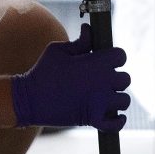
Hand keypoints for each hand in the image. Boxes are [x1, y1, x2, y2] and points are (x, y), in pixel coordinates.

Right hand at [10, 29, 130, 129]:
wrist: (29, 99)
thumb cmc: (43, 71)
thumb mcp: (59, 50)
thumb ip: (80, 41)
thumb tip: (89, 30)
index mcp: (96, 63)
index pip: (121, 56)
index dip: (115, 56)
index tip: (106, 59)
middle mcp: (102, 82)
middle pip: (125, 78)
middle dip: (115, 77)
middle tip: (101, 79)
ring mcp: (99, 102)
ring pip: (123, 100)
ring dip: (117, 98)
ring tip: (105, 96)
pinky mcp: (92, 119)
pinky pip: (115, 124)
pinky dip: (118, 121)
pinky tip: (115, 115)